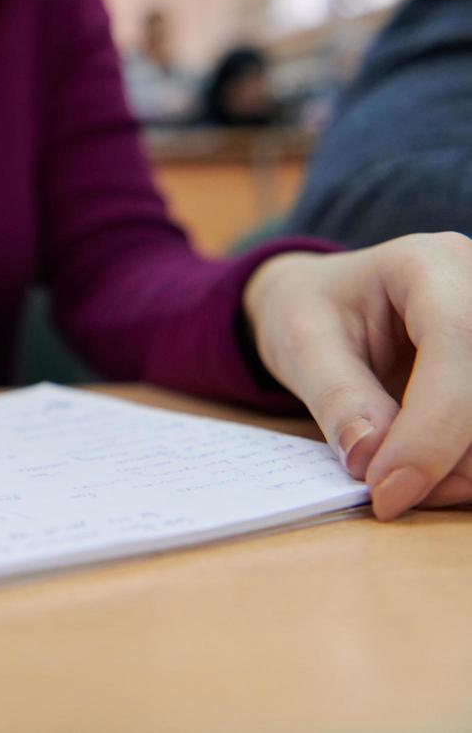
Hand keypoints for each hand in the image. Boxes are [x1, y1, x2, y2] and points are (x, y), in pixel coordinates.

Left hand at [244, 232, 471, 520]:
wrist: (327, 303)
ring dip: (462, 469)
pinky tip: (430, 475)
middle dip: (447, 457)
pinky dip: (469, 466)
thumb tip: (370, 457)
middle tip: (387, 493)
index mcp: (429, 263)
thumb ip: (337, 398)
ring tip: (401, 482)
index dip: (433, 429)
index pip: (456, 341)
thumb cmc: (311, 312)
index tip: (389, 489)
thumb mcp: (301, 344)